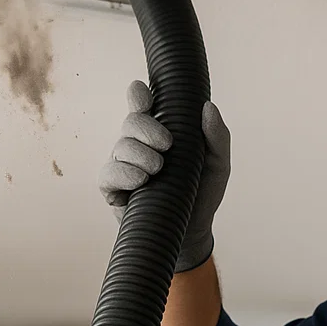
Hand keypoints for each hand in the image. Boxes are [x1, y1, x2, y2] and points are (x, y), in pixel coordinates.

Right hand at [97, 79, 230, 271]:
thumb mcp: (218, 164)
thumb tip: (208, 107)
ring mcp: (124, 166)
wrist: (192, 230)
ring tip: (158, 169)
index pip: (142, 105)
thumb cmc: (202, 193)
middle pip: (130, 122)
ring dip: (139, 154)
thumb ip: (217, 136)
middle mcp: (138, 145)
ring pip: (120, 147)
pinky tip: (140, 179)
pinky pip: (108, 174)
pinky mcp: (114, 190)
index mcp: (159, 132)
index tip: (144, 95)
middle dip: (146, 128)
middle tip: (167, 144)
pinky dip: (124, 173)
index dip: (138, 96)